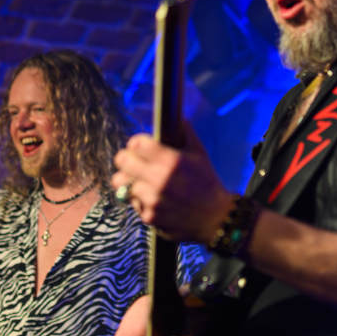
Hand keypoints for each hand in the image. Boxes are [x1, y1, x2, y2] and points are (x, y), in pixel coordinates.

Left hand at [110, 132, 231, 243]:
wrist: (215, 217)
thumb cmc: (207, 182)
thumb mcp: (200, 154)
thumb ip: (186, 133)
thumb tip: (177, 118)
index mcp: (171, 160)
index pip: (136, 143)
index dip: (136, 143)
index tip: (139, 147)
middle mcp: (160, 179)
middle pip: (122, 160)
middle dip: (125, 159)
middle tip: (132, 162)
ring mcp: (153, 199)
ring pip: (122, 183)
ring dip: (130, 181)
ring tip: (141, 181)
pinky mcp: (149, 216)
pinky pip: (132, 202)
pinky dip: (139, 200)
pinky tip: (153, 199)